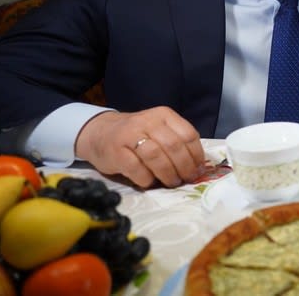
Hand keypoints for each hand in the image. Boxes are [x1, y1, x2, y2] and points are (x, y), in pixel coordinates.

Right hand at [74, 107, 205, 188]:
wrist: (99, 133)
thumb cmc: (136, 135)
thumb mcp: (159, 130)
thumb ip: (176, 141)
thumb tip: (198, 166)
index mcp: (164, 115)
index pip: (188, 134)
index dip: (196, 155)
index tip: (199, 169)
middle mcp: (148, 121)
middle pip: (174, 146)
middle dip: (184, 167)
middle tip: (186, 179)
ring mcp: (130, 135)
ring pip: (156, 156)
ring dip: (167, 174)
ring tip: (171, 182)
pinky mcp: (116, 152)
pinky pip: (136, 168)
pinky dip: (146, 179)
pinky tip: (149, 182)